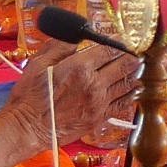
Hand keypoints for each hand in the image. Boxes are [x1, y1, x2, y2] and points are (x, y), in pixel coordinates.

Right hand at [0, 36, 140, 154]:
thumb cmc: (30, 97)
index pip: (108, 50)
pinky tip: (134, 90)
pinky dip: (131, 95)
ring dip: (135, 73)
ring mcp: (100, 102)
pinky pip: (123, 104)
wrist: (27, 129)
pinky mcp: (100, 118)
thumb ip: (59, 47)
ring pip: (127, 84)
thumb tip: (76, 37)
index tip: (122, 40)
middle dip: (132, 56)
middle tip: (135, 52)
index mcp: (79, 68)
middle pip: (123, 65)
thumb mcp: (38, 64)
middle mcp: (94, 84)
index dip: (118, 42)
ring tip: (138, 67)